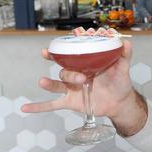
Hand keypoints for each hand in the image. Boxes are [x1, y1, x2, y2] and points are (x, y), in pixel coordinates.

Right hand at [21, 40, 135, 119]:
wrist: (120, 102)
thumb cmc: (120, 81)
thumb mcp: (123, 67)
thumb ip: (124, 55)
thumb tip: (126, 42)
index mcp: (85, 63)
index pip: (70, 54)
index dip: (60, 50)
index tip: (50, 48)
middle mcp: (75, 74)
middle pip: (64, 69)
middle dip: (66, 70)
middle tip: (67, 68)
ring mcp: (71, 88)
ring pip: (57, 85)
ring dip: (49, 83)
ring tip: (43, 82)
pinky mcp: (70, 102)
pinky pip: (52, 104)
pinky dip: (38, 107)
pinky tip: (25, 108)